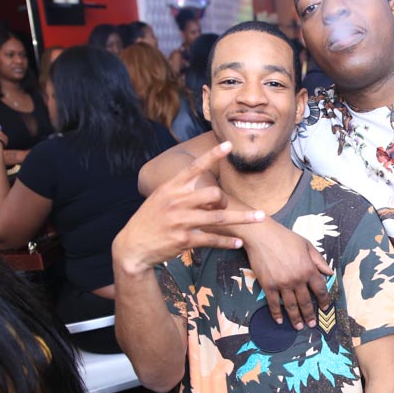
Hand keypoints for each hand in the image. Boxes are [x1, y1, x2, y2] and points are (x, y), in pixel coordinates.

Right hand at [112, 142, 264, 275]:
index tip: (229, 145)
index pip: (194, 168)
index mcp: (171, 188)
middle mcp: (177, 202)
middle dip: (226, 199)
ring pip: (219, 217)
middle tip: (225, 206)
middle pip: (214, 193)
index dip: (212, 156)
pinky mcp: (184, 239)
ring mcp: (181, 221)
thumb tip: (204, 187)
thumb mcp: (159, 198)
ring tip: (261, 218)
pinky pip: (213, 239)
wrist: (132, 246)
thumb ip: (180, 190)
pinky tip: (238, 243)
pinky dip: (228, 242)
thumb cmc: (150, 220)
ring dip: (243, 218)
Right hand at [241, 220, 332, 329]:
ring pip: (291, 306)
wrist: (261, 235)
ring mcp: (282, 284)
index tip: (325, 308)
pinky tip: (280, 321)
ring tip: (299, 327)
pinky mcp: (268, 285)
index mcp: (309, 269)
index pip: (320, 290)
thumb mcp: (307, 245)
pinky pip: (274, 303)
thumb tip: (330, 273)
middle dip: (310, 315)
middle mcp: (297, 279)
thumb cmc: (285, 238)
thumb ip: (319, 260)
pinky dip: (277, 314)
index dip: (324, 301)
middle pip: (306, 302)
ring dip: (296, 318)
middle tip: (312, 324)